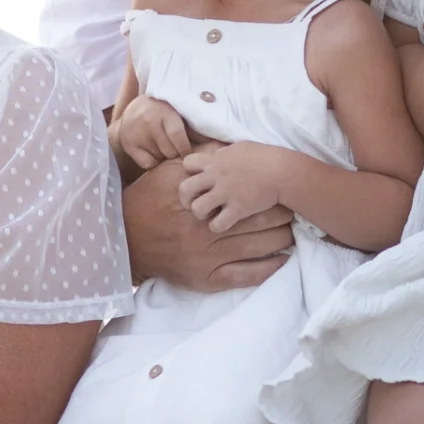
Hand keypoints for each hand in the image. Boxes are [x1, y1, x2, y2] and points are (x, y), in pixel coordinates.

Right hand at [113, 94, 193, 171]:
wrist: (132, 111)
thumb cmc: (163, 112)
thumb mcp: (177, 113)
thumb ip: (194, 128)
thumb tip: (216, 142)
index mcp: (164, 112)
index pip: (177, 135)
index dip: (185, 148)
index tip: (188, 151)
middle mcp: (149, 123)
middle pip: (170, 151)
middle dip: (176, 153)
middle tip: (176, 147)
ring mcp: (137, 135)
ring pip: (161, 159)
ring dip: (166, 157)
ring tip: (164, 146)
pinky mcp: (129, 145)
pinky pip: (148, 164)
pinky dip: (154, 162)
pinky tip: (152, 151)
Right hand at [121, 155, 293, 290]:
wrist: (126, 239)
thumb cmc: (148, 201)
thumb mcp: (168, 174)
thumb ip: (198, 161)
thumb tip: (224, 145)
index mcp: (204, 203)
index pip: (248, 199)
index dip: (270, 196)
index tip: (283, 191)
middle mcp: (209, 231)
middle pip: (258, 223)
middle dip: (281, 217)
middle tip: (297, 212)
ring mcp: (209, 257)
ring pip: (257, 248)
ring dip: (280, 240)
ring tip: (296, 233)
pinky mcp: (207, 278)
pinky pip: (244, 276)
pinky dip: (267, 270)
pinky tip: (283, 261)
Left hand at [176, 141, 291, 233]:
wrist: (282, 171)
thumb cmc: (264, 156)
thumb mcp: (239, 147)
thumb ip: (223, 154)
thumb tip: (216, 156)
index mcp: (215, 160)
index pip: (187, 163)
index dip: (190, 173)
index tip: (199, 179)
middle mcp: (216, 176)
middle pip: (184, 189)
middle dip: (186, 198)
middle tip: (195, 202)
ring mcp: (226, 193)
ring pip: (197, 209)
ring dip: (201, 213)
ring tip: (210, 213)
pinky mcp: (237, 209)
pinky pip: (216, 224)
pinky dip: (217, 226)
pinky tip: (224, 222)